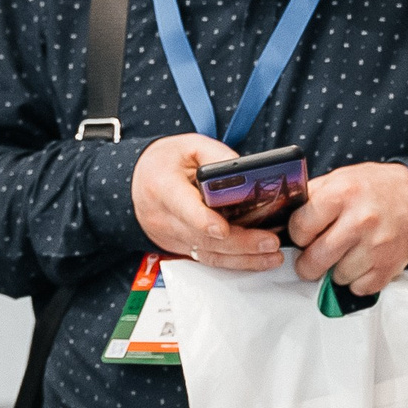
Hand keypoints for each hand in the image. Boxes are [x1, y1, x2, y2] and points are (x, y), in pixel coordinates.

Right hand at [132, 134, 283, 271]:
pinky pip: (207, 259)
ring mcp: (171, 237)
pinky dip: (233, 261)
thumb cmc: (164, 162)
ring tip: (271, 256)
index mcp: (163, 186)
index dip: (202, 220)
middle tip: (269, 242)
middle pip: (202, 237)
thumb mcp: (190, 146)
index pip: (182, 207)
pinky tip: (256, 260)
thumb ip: (218, 157)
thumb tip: (249, 172)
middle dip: (239, 243)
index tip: (222, 229)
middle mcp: (164, 217)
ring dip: (242, 258)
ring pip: (207, 254)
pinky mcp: (180, 248)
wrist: (136, 182)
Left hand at [285, 162, 407, 294]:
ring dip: (336, 270)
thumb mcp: (338, 179)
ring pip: (336, 277)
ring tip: (345, 254)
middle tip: (313, 255)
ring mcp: (377, 247)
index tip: (305, 233)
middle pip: (315, 260)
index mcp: (342, 195)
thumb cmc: (370, 188)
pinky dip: (356, 280)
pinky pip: (359, 288)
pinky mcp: (389, 266)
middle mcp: (360, 221)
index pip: (300, 228)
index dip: (298, 234)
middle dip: (308, 262)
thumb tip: (278, 219)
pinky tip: (361, 262)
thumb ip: (309, 198)